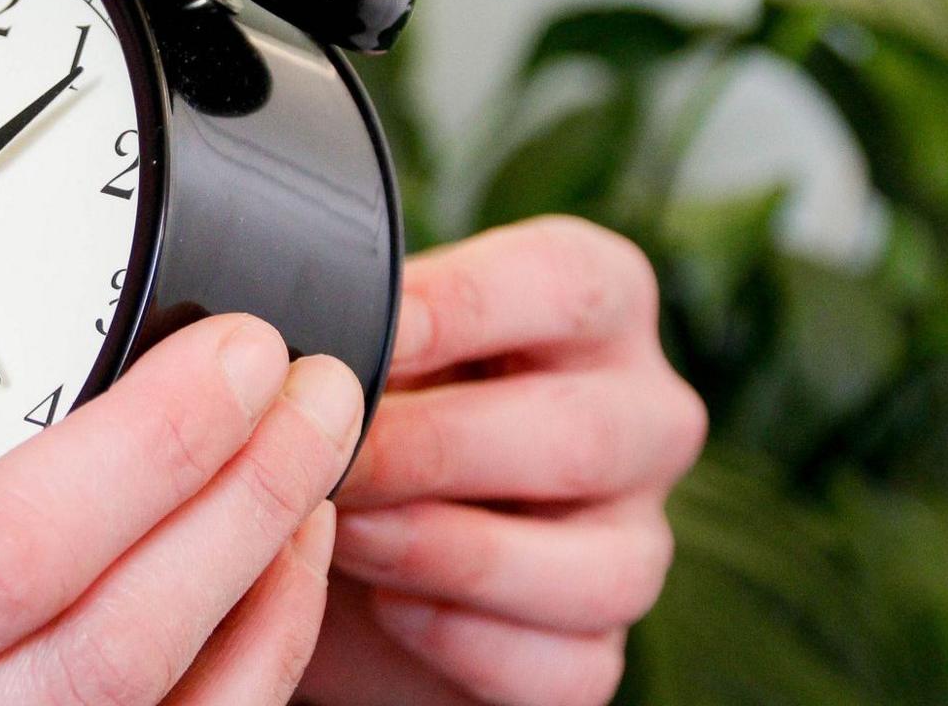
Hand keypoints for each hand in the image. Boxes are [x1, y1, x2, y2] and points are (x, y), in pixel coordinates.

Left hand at [297, 217, 707, 705]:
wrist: (338, 545)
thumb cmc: (357, 409)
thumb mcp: (357, 342)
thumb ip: (357, 323)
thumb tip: (303, 331)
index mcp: (597, 303)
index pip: (564, 283)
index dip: (455, 309)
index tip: (360, 336)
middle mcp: (644, 416)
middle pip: (580, 435)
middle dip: (431, 449)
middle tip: (329, 457)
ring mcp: (635, 540)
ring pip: (596, 568)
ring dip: (447, 553)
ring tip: (342, 534)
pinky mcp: (598, 650)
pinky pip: (562, 664)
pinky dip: (462, 640)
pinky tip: (387, 606)